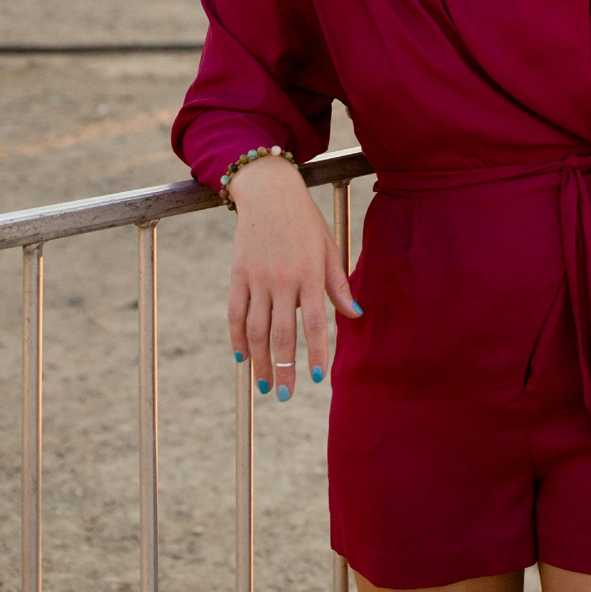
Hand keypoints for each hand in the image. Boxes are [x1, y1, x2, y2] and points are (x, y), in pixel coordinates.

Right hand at [226, 154, 358, 401]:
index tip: (318, 380)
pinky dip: (236, 338)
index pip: (314, 323)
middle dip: (284, 368)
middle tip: (285, 395)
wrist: (270, 195)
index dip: (316, 354)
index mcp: (309, 274)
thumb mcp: (329, 249)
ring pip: (255, 329)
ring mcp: (256, 280)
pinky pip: (235, 314)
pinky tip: (243, 357)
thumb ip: (339, 285)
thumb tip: (355, 315)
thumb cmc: (307, 223)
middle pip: (282, 334)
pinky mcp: (237, 277)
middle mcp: (282, 281)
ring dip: (259, 360)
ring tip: (264, 385)